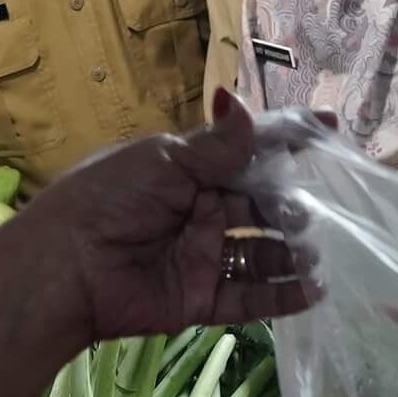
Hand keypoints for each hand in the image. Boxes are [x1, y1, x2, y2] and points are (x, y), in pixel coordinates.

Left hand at [19, 98, 322, 349]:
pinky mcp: (201, 299)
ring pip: (262, 254)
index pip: (246, 150)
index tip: (331, 128)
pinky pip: (250, 297)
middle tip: (303, 214)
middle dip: (290, 207)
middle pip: (261, 206)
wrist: (66, 269)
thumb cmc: (110, 201)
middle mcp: (201, 210)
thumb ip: (216, 145)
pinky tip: (313, 290)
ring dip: (292, 253)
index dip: (288, 140)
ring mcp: (203, 256)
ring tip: (312, 253)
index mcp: (188, 170)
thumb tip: (239, 97)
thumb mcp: (164, 162)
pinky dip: (283, 296)